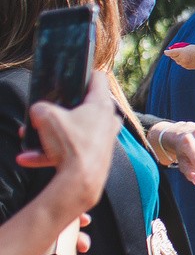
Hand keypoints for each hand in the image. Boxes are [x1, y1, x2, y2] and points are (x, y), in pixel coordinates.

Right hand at [18, 71, 118, 201]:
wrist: (81, 181)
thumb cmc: (70, 144)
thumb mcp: (46, 117)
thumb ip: (40, 108)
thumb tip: (38, 111)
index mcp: (101, 105)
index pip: (97, 79)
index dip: (84, 73)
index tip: (73, 74)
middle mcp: (107, 120)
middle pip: (84, 106)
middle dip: (61, 109)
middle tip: (46, 111)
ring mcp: (103, 139)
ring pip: (73, 131)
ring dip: (50, 135)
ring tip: (28, 138)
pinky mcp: (96, 156)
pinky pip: (70, 151)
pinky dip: (50, 154)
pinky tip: (27, 158)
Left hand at [163, 44, 194, 70]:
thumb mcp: (188, 46)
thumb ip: (180, 49)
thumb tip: (172, 50)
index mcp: (182, 52)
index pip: (171, 53)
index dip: (167, 52)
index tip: (165, 51)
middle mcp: (182, 59)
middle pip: (173, 57)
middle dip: (173, 55)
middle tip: (176, 52)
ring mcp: (184, 64)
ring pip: (177, 61)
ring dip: (178, 58)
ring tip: (184, 55)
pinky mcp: (187, 67)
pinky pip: (182, 64)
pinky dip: (182, 62)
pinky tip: (187, 59)